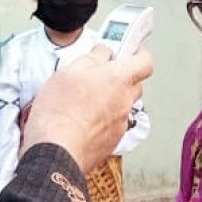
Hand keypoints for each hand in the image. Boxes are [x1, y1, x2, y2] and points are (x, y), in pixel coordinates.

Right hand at [21, 45, 152, 174]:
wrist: (56, 151)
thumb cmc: (59, 112)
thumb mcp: (68, 72)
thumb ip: (91, 58)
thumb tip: (102, 53)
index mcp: (118, 78)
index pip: (145, 61)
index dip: (137, 54)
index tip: (125, 50)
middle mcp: (125, 101)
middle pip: (134, 83)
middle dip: (119, 77)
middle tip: (98, 74)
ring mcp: (120, 123)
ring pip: (121, 105)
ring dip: (109, 100)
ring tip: (84, 100)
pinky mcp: (112, 141)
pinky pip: (112, 123)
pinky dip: (101, 119)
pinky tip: (81, 119)